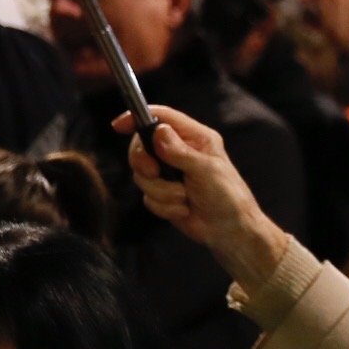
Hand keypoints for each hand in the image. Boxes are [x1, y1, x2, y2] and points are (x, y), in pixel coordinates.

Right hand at [122, 104, 293, 287]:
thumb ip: (180, 152)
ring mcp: (169, 173)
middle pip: (142, 147)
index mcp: (195, 137)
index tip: (118, 126)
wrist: (229, 230)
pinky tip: (184, 210)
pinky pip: (147, 197)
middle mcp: (179, 152)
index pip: (161, 117)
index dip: (137, 118)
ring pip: (142, 175)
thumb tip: (159, 131)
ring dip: (161, 191)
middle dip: (144, 163)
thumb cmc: (227, 196)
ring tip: (184, 198)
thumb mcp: (206, 170)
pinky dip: (164, 206)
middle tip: (155, 172)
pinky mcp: (163, 194)